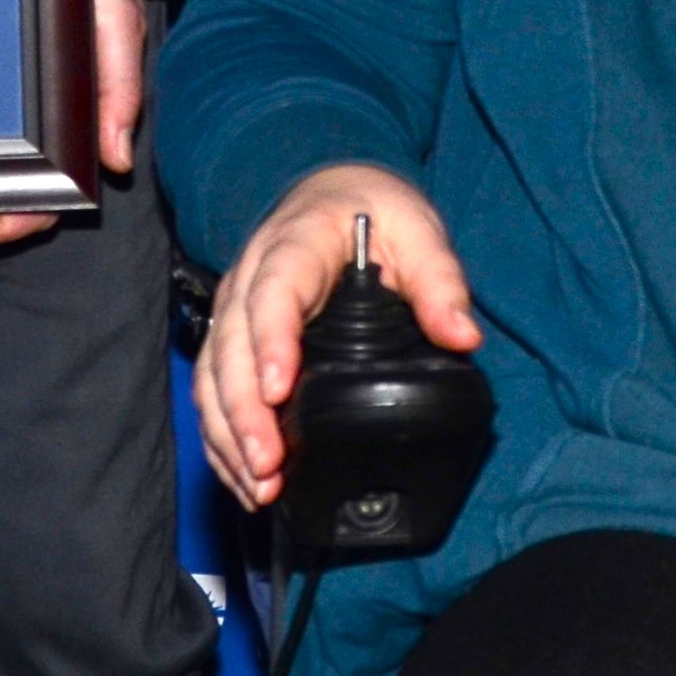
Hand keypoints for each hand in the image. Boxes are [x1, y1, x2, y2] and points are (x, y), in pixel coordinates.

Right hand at [194, 163, 475, 510]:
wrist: (331, 189)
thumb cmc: (373, 209)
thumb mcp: (417, 229)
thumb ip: (440, 281)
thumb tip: (463, 337)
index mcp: (294, 245)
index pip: (273, 294)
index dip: (272, 343)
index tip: (279, 391)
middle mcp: (250, 278)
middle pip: (231, 349)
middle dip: (244, 413)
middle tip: (268, 466)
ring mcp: (234, 310)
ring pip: (213, 377)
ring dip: (228, 435)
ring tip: (258, 486)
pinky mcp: (232, 338)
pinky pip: (213, 392)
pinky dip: (222, 438)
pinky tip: (243, 478)